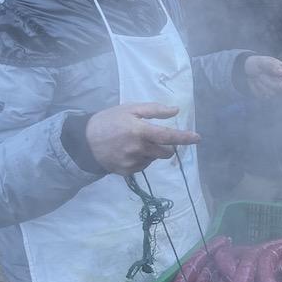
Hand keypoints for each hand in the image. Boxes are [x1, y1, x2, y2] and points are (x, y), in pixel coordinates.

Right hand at [85, 102, 199, 175]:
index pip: (169, 136)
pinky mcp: (127, 172)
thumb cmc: (109, 120)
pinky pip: (143, 166)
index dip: (185, 138)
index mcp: (140, 131)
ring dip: (153, 152)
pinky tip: (129, 152)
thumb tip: (175, 111)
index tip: (198, 138)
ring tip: (136, 143)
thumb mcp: (130, 109)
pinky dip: (142, 159)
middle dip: (167, 146)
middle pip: (166, 152)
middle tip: (156, 138)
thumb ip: (154, 110)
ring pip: (154, 159)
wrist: (83, 141)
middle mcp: (138, 149)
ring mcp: (132, 162)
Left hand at [243, 55, 281, 97]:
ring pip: (271, 92)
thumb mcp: (262, 61)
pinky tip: (255, 83)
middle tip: (260, 74)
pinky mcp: (265, 96)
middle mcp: (281, 82)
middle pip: (280, 87)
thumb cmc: (257, 63)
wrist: (247, 69)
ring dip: (261, 84)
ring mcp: (273, 90)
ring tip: (257, 77)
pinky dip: (257, 89)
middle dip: (269, 80)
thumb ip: (272, 66)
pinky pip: (263, 96)